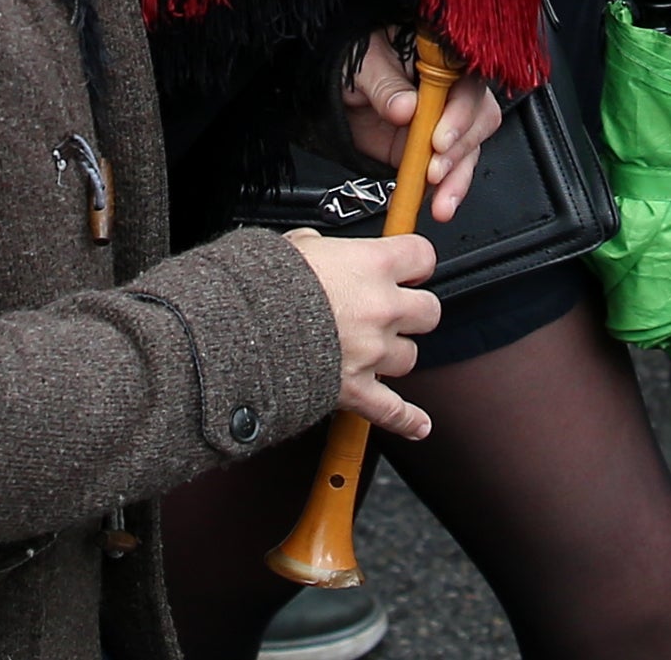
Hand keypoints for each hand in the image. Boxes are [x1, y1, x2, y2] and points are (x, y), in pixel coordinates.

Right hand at [286, 229, 439, 439]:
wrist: (242, 328)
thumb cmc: (266, 285)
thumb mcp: (295, 246)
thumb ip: (319, 247)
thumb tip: (317, 247)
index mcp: (372, 265)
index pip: (422, 256)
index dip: (415, 262)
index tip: (409, 267)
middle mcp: (381, 308)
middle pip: (429, 310)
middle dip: (413, 310)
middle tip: (394, 309)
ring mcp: (372, 351)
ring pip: (409, 357)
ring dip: (394, 354)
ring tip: (372, 349)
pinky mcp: (356, 389)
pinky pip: (393, 411)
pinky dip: (406, 419)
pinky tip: (418, 425)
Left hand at [338, 33, 505, 224]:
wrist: (334, 87)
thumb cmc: (352, 59)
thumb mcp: (363, 64)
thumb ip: (384, 86)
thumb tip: (406, 108)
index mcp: (441, 58)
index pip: (468, 83)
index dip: (461, 113)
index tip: (440, 139)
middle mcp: (451, 90)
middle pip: (479, 119)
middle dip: (460, 151)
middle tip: (435, 170)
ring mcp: (443, 121)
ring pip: (469, 150)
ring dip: (458, 179)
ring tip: (441, 202)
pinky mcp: (432, 149)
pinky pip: (449, 172)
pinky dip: (444, 192)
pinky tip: (434, 205)